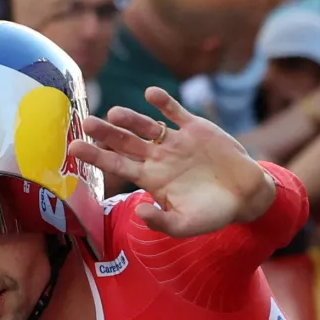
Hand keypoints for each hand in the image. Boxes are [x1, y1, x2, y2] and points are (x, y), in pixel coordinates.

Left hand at [70, 87, 272, 237]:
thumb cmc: (213, 214)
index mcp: (151, 180)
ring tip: (115, 113)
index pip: (117, 166)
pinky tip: (151, 94)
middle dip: (106, 134)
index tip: (73, 149)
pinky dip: (164, 103)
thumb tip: (139, 211)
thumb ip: (161, 221)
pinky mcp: (196, 129)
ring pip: (148, 127)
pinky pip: (176, 112)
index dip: (96, 157)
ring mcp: (176, 142)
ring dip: (131, 119)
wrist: (246, 195)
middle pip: (126, 143)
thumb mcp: (186, 225)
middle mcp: (159, 158)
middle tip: (86, 123)